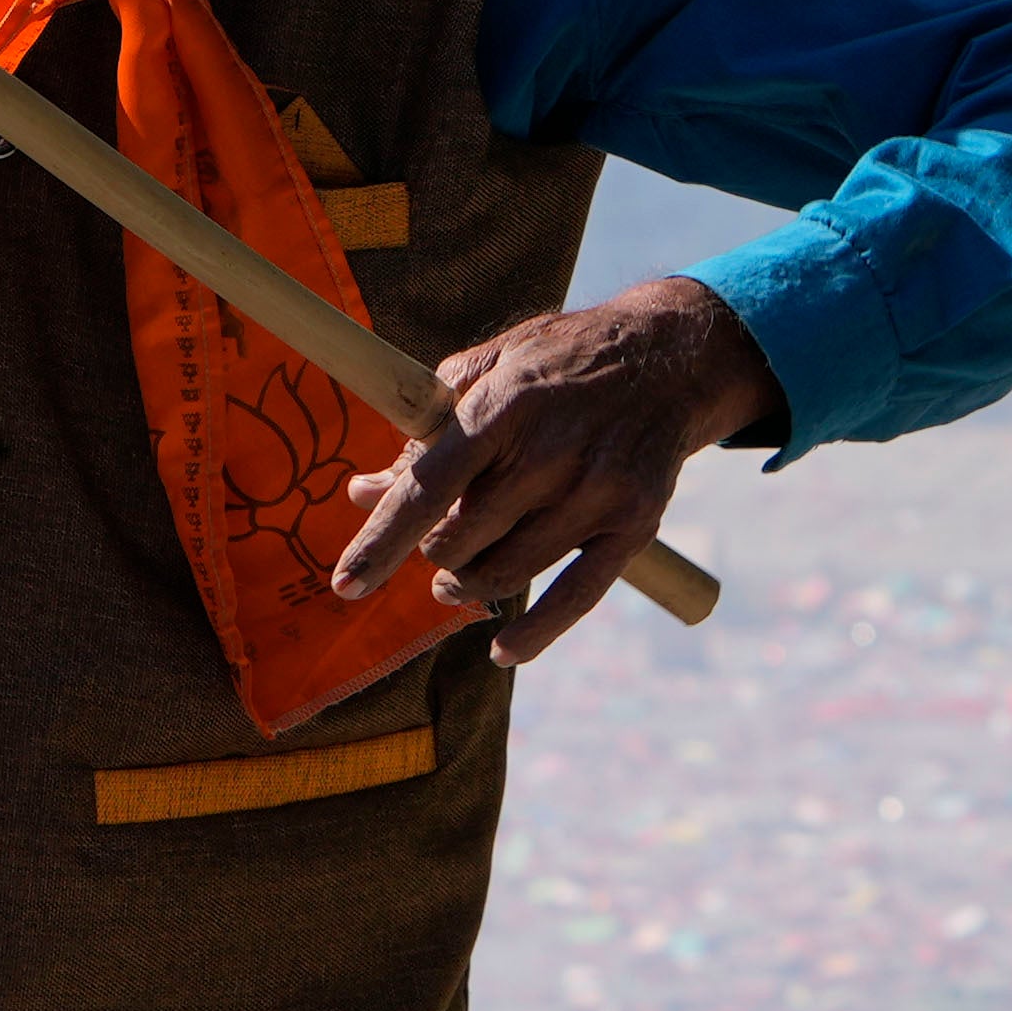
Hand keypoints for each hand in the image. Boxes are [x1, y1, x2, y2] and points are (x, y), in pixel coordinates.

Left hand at [323, 275, 775, 666]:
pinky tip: (504, 651)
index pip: (429, 487)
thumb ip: (426, 430)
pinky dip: (536, 633)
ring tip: (454, 578)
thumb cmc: (557, 363)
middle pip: (462, 539)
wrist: (666, 358)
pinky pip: (575, 597)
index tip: (345, 584)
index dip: (382, 541)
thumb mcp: (489, 367)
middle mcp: (551, 453)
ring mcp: (597, 493)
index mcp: (504, 406)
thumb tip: (364, 492)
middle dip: (434, 549)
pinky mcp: (635, 526)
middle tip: (436, 540)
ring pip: (507, 572)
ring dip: (466, 585)